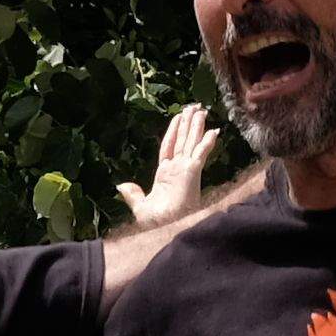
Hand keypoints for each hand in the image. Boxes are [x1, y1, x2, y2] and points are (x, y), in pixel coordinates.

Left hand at [124, 104, 229, 232]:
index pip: (170, 147)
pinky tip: (213, 131)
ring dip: (197, 126)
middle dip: (189, 123)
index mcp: (166, 175)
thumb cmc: (156, 224)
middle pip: (184, 140)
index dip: (174, 131)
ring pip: (192, 143)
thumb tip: (121, 186)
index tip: (179, 117)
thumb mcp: (139, 207)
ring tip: (202, 110)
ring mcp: (187, 170)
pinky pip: (200, 154)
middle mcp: (178, 169)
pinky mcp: (193, 173)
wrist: (166, 229)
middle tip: (195, 106)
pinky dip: (206, 143)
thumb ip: (132, 195)